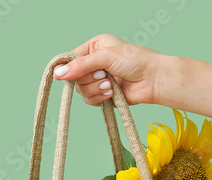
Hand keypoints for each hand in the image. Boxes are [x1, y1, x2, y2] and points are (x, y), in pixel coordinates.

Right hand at [52, 35, 166, 106]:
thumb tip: (58, 73)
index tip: (63, 75)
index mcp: (95, 47)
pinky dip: (99, 97)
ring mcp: (98, 79)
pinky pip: (89, 100)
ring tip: (111, 84)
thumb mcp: (105, 57)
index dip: (67, 67)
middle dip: (88, 79)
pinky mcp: (103, 94)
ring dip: (95, 89)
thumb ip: (80, 65)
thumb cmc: (136, 61)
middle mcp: (95, 62)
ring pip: (81, 90)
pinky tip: (112, 92)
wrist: (153, 80)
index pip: (71, 58)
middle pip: (74, 77)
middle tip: (104, 75)